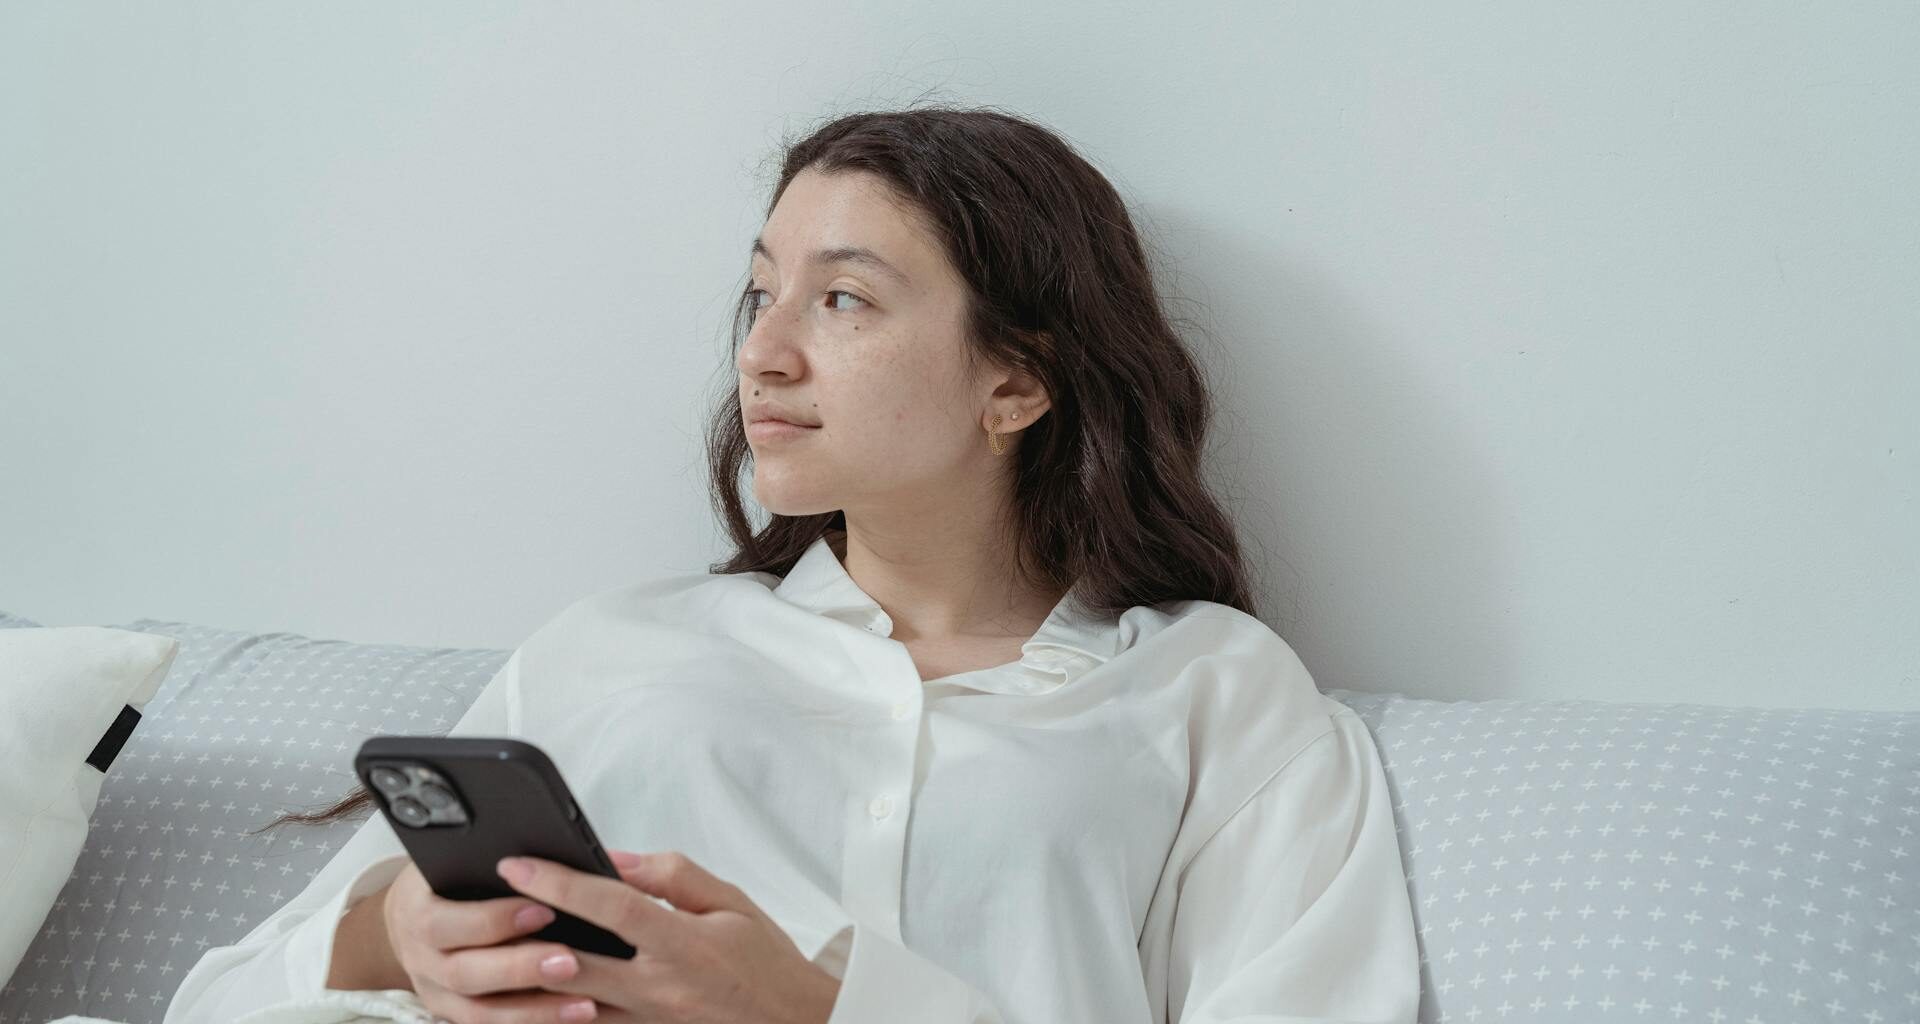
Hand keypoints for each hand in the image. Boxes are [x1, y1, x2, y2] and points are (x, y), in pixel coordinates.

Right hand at [379, 859, 611, 1022]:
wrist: (414, 915)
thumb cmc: (447, 878)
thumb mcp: (460, 859)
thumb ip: (502, 861)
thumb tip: (566, 856)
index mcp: (416, 913)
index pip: (446, 922)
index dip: (494, 920)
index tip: (545, 909)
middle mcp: (420, 959)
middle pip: (464, 974)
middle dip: (520, 968)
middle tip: (570, 960)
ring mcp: (436, 994)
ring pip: (480, 1013)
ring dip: (535, 1011)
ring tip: (585, 1004)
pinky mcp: (455, 1015)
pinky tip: (572, 1019)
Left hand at [491, 848, 843, 1023]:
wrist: (794, 1022)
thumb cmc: (766, 961)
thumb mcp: (731, 903)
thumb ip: (671, 877)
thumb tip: (615, 860)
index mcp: (683, 944)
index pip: (609, 906)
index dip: (559, 882)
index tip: (518, 863)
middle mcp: (659, 987)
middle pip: (573, 962)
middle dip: (525, 932)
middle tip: (487, 905)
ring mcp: (648, 1020)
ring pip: (570, 1003)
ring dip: (529, 975)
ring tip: (493, 946)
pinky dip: (557, 1007)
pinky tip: (530, 987)